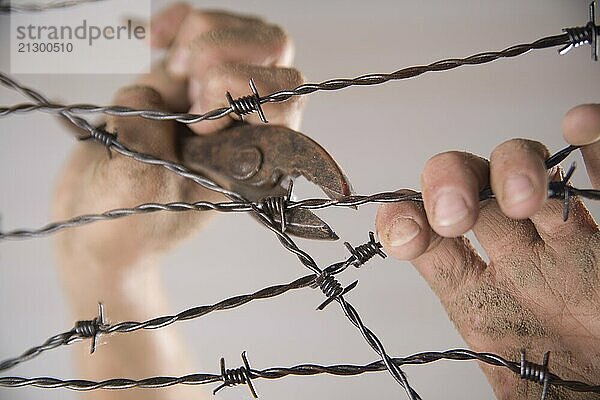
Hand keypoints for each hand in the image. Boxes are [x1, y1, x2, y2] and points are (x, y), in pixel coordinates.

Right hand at [54, 3, 305, 267]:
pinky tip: (154, 39)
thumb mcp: (137, 185)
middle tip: (184, 90)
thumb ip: (147, 135)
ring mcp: (219, 92)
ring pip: (244, 30)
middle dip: (219, 55)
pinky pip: (200, 24)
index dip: (240, 93)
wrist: (101, 217)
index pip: (285, 100)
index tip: (198, 122)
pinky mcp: (187, 75)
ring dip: (198, 37)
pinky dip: (177, 20)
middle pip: (275, 51)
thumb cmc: (129, 221)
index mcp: (254, 156)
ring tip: (169, 75)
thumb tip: (151, 95)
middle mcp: (245, 120)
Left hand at [376, 104, 599, 398]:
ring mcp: (563, 234)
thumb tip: (492, 396)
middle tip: (456, 216)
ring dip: (513, 167)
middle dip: (450, 187)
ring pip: (522, 171)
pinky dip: (594, 141)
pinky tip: (578, 125)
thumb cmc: (569, 386)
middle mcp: (515, 256)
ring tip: (521, 200)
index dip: (404, 224)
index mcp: (480, 295)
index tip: (404, 233)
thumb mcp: (520, 392)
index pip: (426, 241)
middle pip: (466, 190)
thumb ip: (498, 388)